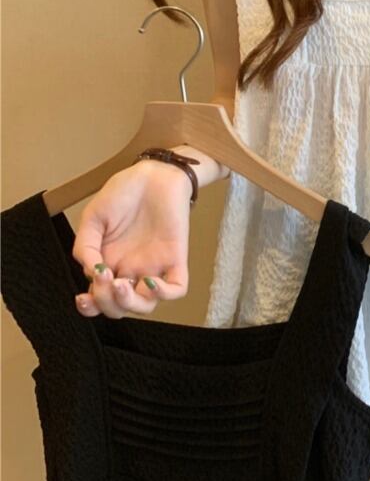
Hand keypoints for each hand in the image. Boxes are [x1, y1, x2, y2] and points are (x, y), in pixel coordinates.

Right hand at [71, 162, 192, 318]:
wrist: (153, 173)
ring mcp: (154, 265)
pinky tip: (150, 281)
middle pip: (120, 307)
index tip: (81, 297)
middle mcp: (131, 269)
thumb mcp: (93, 217)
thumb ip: (85, 245)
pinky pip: (177, 288)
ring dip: (130, 303)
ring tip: (120, 283)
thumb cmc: (123, 192)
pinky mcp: (175, 257)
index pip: (100, 299)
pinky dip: (165, 293)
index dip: (90, 307)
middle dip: (107, 303)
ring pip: (146, 305)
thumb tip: (89, 271)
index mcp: (109, 263)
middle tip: (103, 279)